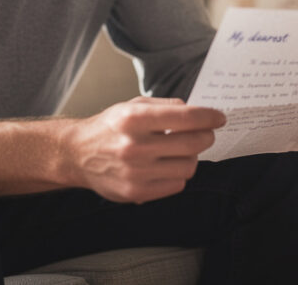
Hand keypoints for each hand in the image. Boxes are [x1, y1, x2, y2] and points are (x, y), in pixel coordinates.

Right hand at [64, 96, 225, 202]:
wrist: (78, 154)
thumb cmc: (110, 127)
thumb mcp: (133, 105)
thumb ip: (166, 106)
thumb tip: (198, 113)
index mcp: (134, 119)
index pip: (186, 117)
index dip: (209, 117)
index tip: (219, 118)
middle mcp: (134, 146)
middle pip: (193, 143)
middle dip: (206, 136)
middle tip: (206, 133)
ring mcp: (135, 172)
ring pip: (188, 166)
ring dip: (191, 156)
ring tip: (180, 150)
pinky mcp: (136, 192)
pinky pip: (176, 185)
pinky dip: (178, 174)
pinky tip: (167, 165)